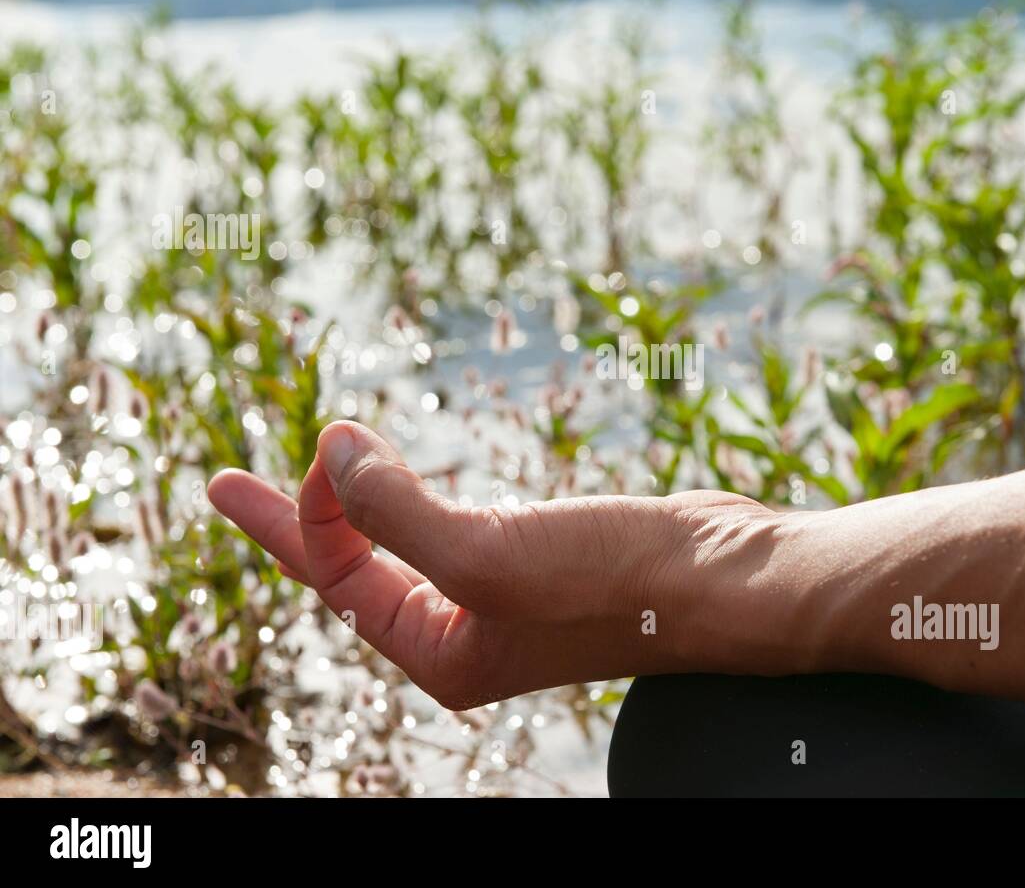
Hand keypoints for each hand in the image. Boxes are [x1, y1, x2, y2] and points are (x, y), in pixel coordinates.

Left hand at [207, 421, 815, 708]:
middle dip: (297, 520)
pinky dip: (419, 495)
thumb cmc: (615, 582)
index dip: (301, 515)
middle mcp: (467, 630)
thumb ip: (396, 510)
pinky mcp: (544, 555)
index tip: (312, 443)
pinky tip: (403, 479)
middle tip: (225, 483)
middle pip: (354, 569)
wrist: (726, 578)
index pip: (339, 582)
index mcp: (443, 653)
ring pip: (404, 542)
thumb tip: (334, 454)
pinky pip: (453, 523)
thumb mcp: (488, 552)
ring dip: (357, 503)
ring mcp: (506, 595)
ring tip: (313, 469)